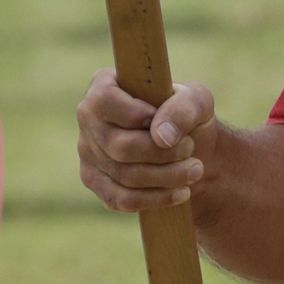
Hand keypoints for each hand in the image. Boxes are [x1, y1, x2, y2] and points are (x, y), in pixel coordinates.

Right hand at [76, 69, 224, 212]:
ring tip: (194, 170)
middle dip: (163, 153)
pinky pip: (121, 199)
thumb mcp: (196, 100)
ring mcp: (87, 152)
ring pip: (123, 175)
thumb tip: (163, 137)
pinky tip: (180, 192)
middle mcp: (88, 118)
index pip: (105, 101)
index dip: (137, 114)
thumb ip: (183, 107)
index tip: (163, 119)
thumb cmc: (185, 116)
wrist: (186, 148)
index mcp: (103, 84)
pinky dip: (156, 198)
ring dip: (167, 176)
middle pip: (119, 146)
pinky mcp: (94, 181)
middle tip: (190, 148)